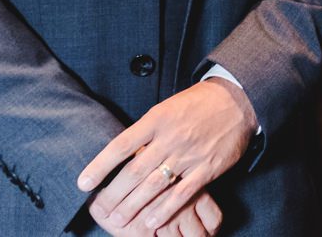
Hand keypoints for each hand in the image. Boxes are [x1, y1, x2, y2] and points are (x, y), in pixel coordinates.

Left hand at [79, 79, 256, 232]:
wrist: (238, 99)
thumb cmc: (198, 104)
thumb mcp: (168, 108)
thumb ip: (146, 130)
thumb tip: (120, 153)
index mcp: (158, 119)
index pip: (121, 145)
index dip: (99, 166)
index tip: (83, 183)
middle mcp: (171, 137)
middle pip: (134, 171)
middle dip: (113, 194)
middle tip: (100, 211)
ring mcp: (190, 153)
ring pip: (155, 185)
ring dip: (133, 205)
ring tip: (118, 220)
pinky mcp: (208, 167)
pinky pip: (182, 193)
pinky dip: (165, 209)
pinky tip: (151, 221)